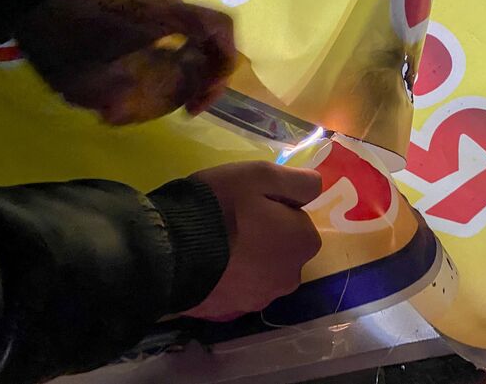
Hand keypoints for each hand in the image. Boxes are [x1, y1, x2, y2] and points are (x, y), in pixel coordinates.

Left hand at [13, 0, 235, 124]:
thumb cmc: (58, 35)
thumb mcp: (80, 83)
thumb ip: (117, 106)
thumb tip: (124, 117)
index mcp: (162, 16)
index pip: (220, 29)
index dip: (225, 65)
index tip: (203, 95)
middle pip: (203, 36)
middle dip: (197, 74)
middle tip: (180, 103)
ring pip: (181, 30)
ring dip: (176, 61)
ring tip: (149, 85)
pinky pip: (163, 20)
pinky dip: (162, 45)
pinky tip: (132, 61)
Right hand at [185, 162, 322, 320]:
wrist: (169, 251)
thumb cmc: (222, 207)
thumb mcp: (261, 175)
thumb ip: (298, 181)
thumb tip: (316, 187)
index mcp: (304, 243)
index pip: (297, 220)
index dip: (275, 207)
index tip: (250, 202)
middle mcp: (291, 277)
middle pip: (281, 248)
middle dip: (264, 236)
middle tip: (231, 220)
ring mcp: (260, 298)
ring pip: (260, 269)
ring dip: (245, 258)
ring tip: (214, 241)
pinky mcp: (231, 311)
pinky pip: (235, 286)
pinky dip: (226, 275)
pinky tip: (205, 261)